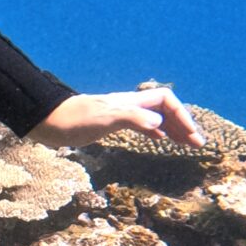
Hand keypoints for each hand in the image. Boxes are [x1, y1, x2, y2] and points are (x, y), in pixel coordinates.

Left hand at [29, 84, 208, 148]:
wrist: (47, 121)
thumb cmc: (73, 121)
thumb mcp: (105, 120)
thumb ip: (132, 118)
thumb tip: (159, 122)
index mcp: (131, 102)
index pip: (166, 101)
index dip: (182, 116)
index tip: (191, 137)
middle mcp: (129, 105)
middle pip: (164, 109)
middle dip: (183, 124)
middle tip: (198, 144)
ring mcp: (121, 114)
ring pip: (155, 117)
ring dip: (173, 128)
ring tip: (187, 143)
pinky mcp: (111, 124)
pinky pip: (142, 125)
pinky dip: (156, 131)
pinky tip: (160, 139)